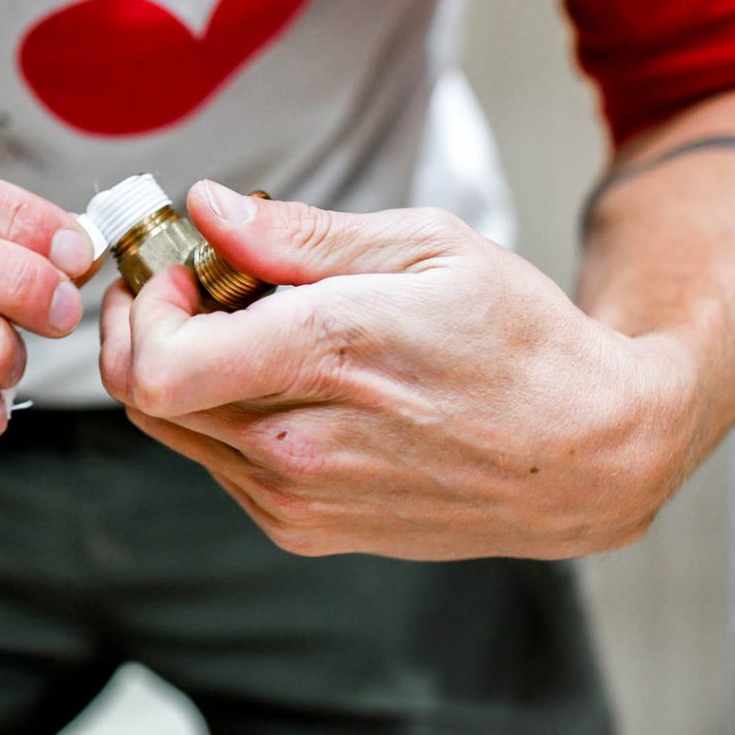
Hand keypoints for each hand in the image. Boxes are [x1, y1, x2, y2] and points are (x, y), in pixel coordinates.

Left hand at [100, 182, 702, 559]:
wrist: (588, 455)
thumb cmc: (520, 340)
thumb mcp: (426, 250)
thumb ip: (299, 235)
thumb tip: (207, 206)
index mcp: (326, 361)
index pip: (159, 363)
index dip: (146, 307)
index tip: (182, 267)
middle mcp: (299, 447)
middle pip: (147, 396)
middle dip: (148, 328)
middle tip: (192, 284)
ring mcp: (297, 500)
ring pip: (175, 432)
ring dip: (183, 372)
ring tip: (248, 327)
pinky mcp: (303, 528)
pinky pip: (219, 465)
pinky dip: (223, 416)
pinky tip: (281, 381)